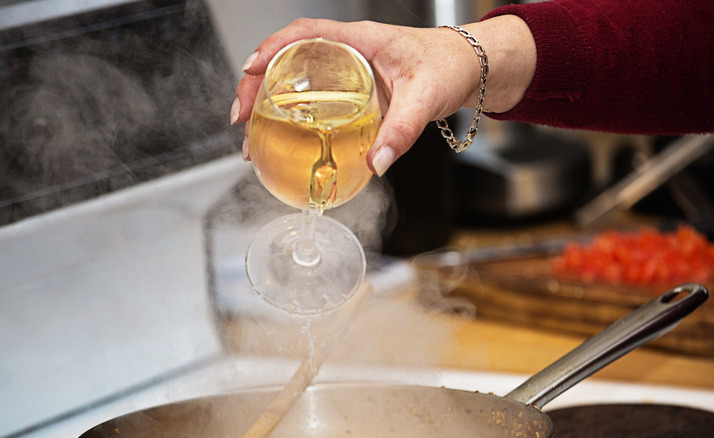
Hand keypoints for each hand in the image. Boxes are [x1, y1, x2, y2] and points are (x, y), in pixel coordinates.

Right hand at [231, 16, 534, 175]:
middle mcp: (349, 50)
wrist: (470, 70)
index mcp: (361, 39)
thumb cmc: (450, 67)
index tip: (251, 70)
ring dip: (269, 101)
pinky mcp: (354, 89)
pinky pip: (314, 96)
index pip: (305, 33)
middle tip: (241, 115)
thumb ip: (401, 131)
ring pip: (297, 78)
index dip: (272, 49)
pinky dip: (293, 113)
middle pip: (288, 58)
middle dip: (256, 83)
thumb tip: (377, 162)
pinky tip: (285, 136)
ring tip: (252, 132)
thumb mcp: (426, 98)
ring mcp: (349, 69)